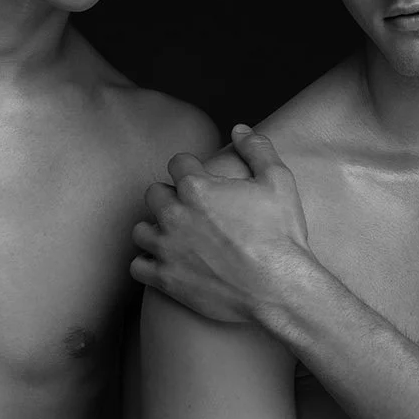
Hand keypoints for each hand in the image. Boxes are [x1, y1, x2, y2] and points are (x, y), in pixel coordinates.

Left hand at [130, 125, 315, 322]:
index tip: (200, 179)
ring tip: (175, 235)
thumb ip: (257, 149)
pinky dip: (148, 263)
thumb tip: (239, 129)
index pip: (177, 163)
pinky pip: (137, 266)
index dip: (190, 168)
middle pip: (154, 194)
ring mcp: (167, 248)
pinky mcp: (166, 279)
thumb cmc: (281, 234)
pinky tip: (166, 262)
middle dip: (170, 197)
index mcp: (197, 187)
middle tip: (191, 209)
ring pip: (140, 230)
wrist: (279, 288)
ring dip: (155, 229)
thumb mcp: (278, 181)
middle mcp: (175, 215)